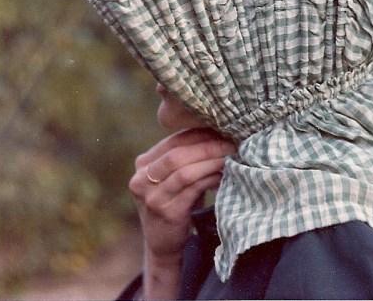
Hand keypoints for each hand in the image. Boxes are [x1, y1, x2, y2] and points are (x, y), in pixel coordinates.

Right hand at [128, 128, 235, 297]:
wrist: (163, 242)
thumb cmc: (175, 201)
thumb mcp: (173, 177)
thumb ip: (186, 156)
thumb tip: (218, 131)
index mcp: (143, 164)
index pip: (173, 141)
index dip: (199, 134)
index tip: (222, 131)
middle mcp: (142, 179)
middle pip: (178, 155)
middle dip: (208, 147)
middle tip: (231, 143)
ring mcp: (152, 198)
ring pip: (185, 172)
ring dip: (211, 162)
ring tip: (230, 157)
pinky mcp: (166, 212)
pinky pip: (193, 189)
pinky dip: (210, 179)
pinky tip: (222, 176)